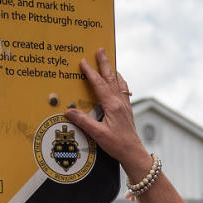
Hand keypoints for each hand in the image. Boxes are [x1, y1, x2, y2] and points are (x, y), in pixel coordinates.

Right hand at [64, 48, 147, 173]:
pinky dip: (120, 82)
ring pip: (118, 83)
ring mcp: (125, 106)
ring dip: (112, 71)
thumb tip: (68, 111)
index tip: (83, 61)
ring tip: (109, 62)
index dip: (90, 72)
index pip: (99, 84)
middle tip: (101, 49)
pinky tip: (119, 82)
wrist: (133, 153)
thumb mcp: (97, 134)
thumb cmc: (117, 145)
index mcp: (112, 105)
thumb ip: (83, 121)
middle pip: (111, 78)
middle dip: (105, 63)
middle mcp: (120, 102)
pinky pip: (123, 91)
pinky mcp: (127, 111)